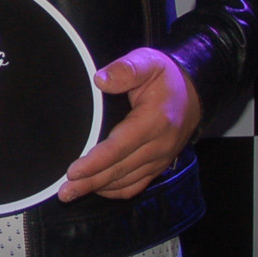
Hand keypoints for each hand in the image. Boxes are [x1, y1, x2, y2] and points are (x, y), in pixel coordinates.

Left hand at [59, 49, 202, 201]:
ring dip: (98, 189)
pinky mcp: (158, 165)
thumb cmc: (165, 78)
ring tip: (71, 193)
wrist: (194, 93)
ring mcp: (160, 158)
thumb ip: (126, 70)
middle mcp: (159, 145)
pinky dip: (116, 191)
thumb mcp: (148, 62)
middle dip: (89, 183)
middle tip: (63, 192)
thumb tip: (101, 79)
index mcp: (154, 121)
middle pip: (120, 170)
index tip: (73, 171)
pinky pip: (137, 185)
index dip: (96, 162)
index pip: (120, 147)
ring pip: (127, 182)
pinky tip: (96, 190)